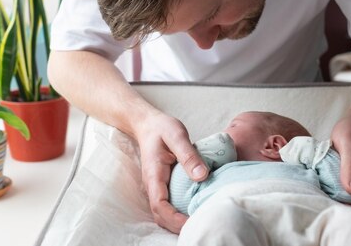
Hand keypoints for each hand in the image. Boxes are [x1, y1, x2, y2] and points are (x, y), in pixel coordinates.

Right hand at [136, 112, 208, 232]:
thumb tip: (202, 176)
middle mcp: (152, 186)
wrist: (148, 124)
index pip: (159, 206)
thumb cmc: (162, 128)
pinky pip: (169, 205)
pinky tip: (196, 210)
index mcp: (154, 175)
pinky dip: (180, 213)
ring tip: (200, 221)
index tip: (192, 223)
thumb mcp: (177, 135)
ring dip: (178, 222)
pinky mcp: (163, 186)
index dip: (174, 219)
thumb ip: (189, 155)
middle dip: (177, 226)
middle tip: (201, 226)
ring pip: (164, 213)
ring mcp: (157, 187)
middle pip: (161, 216)